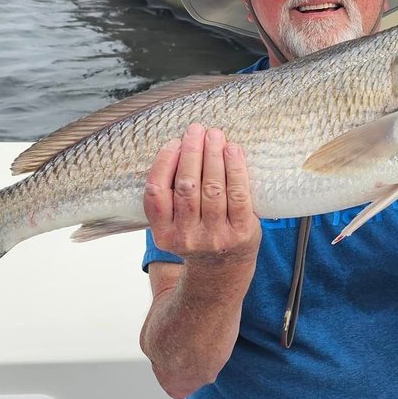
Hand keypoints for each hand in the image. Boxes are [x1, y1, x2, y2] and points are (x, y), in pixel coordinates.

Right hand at [144, 123, 262, 265]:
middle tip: (196, 130)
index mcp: (164, 233)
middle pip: (187, 186)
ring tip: (215, 135)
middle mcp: (187, 237)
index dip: (164, 163)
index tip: (174, 143)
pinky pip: (238, 195)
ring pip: (212, 188)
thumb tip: (180, 146)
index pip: (157, 193)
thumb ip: (170, 196)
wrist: (222, 269)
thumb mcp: (173, 224)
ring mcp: (215, 237)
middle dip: (192, 152)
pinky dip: (236, 169)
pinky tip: (233, 151)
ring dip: (213, 156)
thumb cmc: (197, 235)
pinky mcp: (241, 233)